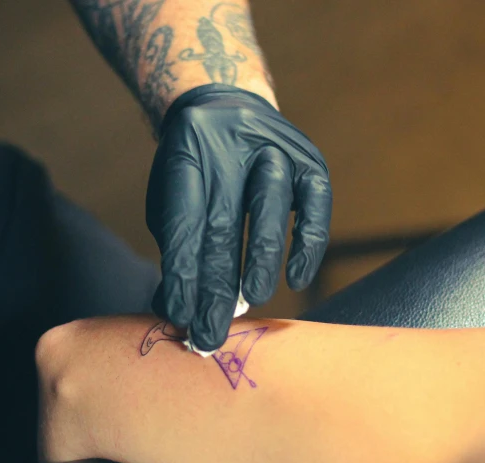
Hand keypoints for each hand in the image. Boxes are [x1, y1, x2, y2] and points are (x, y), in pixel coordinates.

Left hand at [146, 84, 331, 351]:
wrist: (224, 106)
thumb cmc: (192, 171)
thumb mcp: (168, 201)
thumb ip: (173, 250)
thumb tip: (176, 313)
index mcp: (184, 154)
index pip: (183, 223)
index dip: (182, 274)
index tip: (180, 318)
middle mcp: (229, 145)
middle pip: (222, 224)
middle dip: (216, 287)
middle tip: (212, 335)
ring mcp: (273, 147)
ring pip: (269, 207)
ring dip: (259, 259)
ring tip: (251, 301)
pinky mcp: (309, 159)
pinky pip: (315, 203)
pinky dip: (307, 244)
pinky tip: (295, 279)